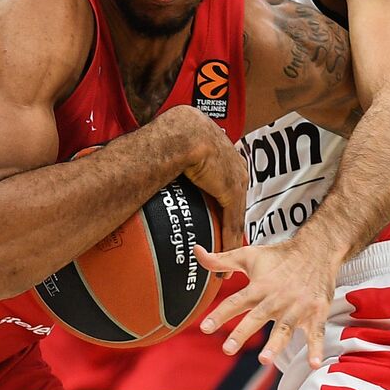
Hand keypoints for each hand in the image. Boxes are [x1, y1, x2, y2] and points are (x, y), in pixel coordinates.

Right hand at [177, 116, 247, 250]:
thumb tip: (153, 160)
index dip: (222, 198)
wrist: (180, 132)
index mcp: (222, 149)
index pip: (227, 178)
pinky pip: (231, 221)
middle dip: (230, 219)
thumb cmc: (170, 133)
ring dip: (229, 237)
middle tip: (223, 239)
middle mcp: (234, 163)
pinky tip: (223, 257)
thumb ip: (175, 153)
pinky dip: (227, 242)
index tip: (217, 212)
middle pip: (235, 197)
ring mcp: (235, 178)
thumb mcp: (178, 142)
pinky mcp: (231, 191)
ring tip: (223, 256)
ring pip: (235, 213)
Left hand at [196, 236, 339, 368]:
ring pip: (284, 328)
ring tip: (264, 360)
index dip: (219, 315)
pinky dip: (316, 348)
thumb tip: (196, 251)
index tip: (204, 328)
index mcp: (259, 286)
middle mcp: (276, 298)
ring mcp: (297, 307)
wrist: (316, 250)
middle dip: (242, 333)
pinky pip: (316, 333)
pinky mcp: (316, 312)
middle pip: (256, 317)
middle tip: (227, 349)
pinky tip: (313, 363)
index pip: (235, 302)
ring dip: (275, 345)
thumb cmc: (278, 256)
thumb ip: (220, 260)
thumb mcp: (247, 255)